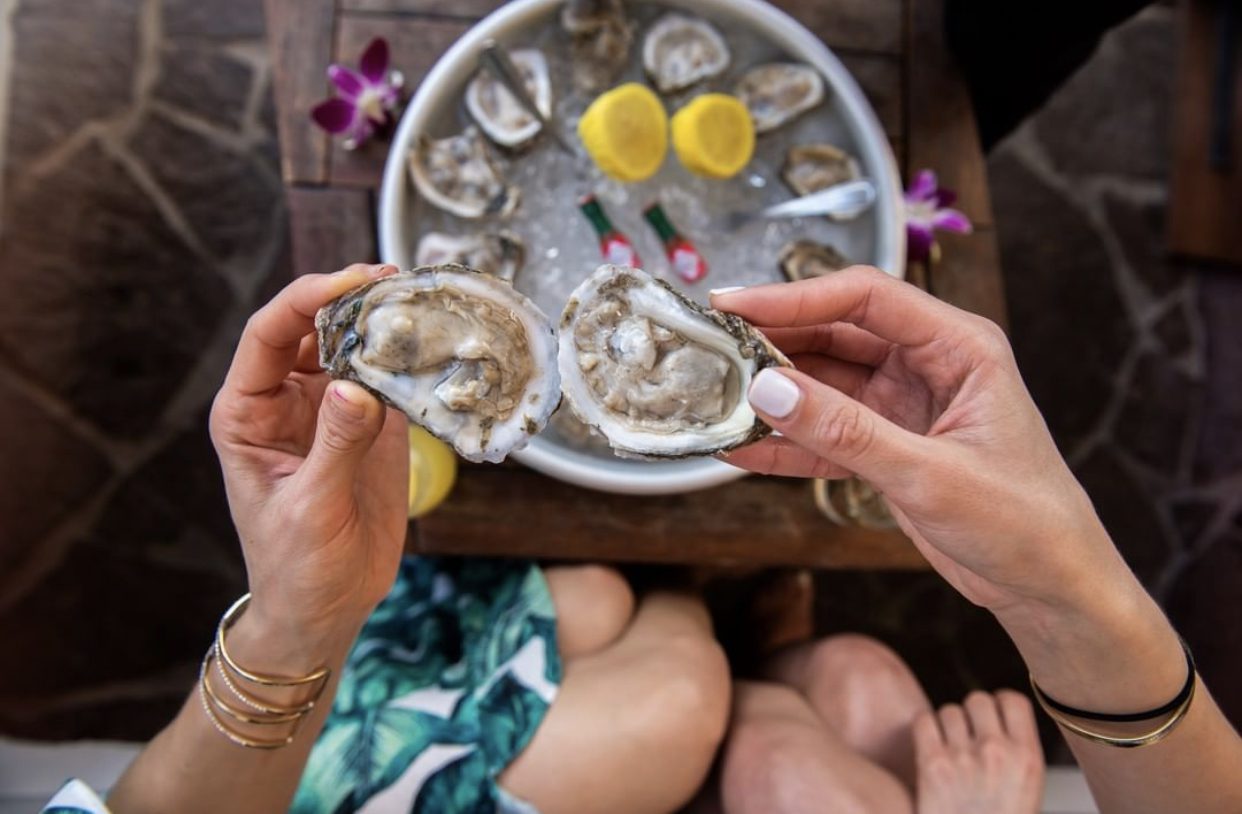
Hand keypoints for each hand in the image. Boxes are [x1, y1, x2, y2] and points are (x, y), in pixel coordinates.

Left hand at [210, 265, 408, 648]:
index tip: (354, 281)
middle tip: (400, 280)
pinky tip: (440, 344)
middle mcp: (286, 399)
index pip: (269, 334)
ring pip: (354, 346)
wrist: (326, 608)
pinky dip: (413, 361)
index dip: (307, 298)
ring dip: (387, 323)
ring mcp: (331, 409)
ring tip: (427, 301)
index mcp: (248, 412)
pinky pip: (390, 380)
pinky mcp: (371, 426)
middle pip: (314, 326)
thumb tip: (356, 388)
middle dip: (352, 297)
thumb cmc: (295, 566)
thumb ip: (334, 447)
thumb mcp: (310, 509)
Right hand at [713, 266, 1124, 617]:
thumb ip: (846, 431)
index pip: (864, 298)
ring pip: (822, 384)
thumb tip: (769, 390)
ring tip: (715, 397)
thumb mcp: (929, 473)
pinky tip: (740, 450)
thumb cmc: (1024, 522)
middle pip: (835, 334)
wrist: (1051, 589)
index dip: (795, 296)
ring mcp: (904, 407)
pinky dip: (785, 443)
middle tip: (710, 348)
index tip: (734, 304)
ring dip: (773, 394)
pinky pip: (824, 435)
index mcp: (958, 347)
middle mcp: (928, 365)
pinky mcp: (887, 448)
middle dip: (773, 341)